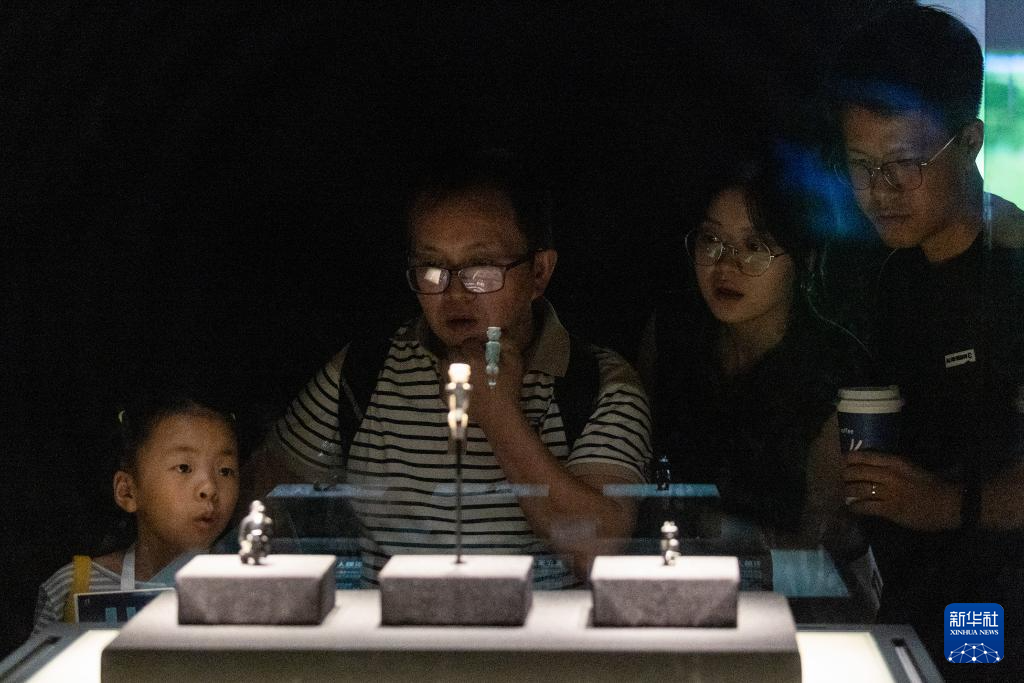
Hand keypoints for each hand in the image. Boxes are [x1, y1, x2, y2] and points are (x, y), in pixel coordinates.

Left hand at [446, 335, 524, 431]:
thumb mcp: (515, 361)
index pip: (468, 342)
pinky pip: (443, 381)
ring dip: (452, 364)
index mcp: (473, 357)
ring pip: (444, 364)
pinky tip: (461, 384)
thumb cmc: (508, 388)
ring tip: (464, 370)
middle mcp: (457, 367)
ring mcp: (449, 381)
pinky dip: (449, 380)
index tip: (482, 351)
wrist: (499, 416)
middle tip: (473, 360)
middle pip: (453, 351)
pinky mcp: (446, 395)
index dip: (476, 345)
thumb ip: (506, 342)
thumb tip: (497, 333)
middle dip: (462, 352)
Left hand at [842, 451, 960, 530]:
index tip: (843, 461)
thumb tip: (870, 464)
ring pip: (858, 489)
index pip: (865, 456)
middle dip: (846, 476)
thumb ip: (891, 465)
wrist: (947, 503)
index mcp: (895, 462)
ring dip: (848, 491)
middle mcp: (889, 475)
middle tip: (842, 479)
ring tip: (845, 493)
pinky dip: (855, 507)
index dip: (850, 459)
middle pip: (857, 472)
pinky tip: (852, 507)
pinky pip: (865, 507)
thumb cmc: (931, 484)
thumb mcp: (910, 467)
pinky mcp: (890, 509)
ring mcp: (888, 493)